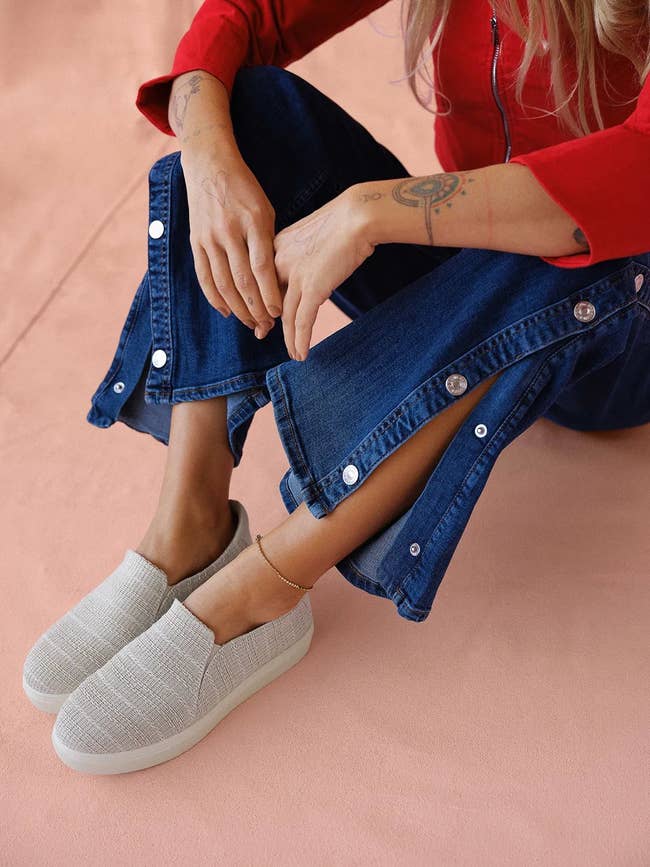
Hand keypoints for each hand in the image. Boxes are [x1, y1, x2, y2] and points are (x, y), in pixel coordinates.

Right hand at [181, 148, 282, 337]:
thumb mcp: (265, 210)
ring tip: (251, 323)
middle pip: (242, 280)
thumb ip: (268, 242)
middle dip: (256, 308)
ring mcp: (209, 237)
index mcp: (252, 222)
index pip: (262, 267)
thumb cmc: (245, 190)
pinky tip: (226, 311)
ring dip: (237, 308)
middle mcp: (229, 231)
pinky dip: (214, 297)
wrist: (209, 165)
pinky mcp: (195, 241)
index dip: (270, 294)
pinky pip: (204, 276)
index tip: (279, 313)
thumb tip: (277, 279)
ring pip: (223, 283)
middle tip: (267, 326)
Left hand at [273, 185, 375, 359]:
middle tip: (261, 333)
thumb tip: (308, 271)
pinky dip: (301, 340)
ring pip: (285, 316)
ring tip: (291, 352)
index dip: (261, 298)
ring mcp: (295, 277)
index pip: (262, 281)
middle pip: (267, 299)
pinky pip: (302, 321)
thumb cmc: (341, 222)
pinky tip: (301, 354)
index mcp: (275, 247)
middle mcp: (279, 263)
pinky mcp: (313, 288)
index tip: (261, 310)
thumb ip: (302, 254)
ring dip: (288, 338)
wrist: (357, 216)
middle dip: (265, 320)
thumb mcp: (311, 235)